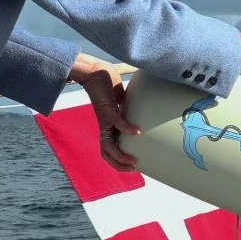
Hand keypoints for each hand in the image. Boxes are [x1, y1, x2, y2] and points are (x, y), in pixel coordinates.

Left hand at [69, 54, 140, 171]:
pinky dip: (128, 129)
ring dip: (120, 157)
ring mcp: (105, 119)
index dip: (118, 157)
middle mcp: (105, 125)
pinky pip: (118, 124)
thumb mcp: (122, 95)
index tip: (132, 162)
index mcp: (108, 123)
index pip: (109, 146)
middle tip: (133, 169)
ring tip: (134, 162)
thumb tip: (146, 93)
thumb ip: (131, 99)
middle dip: (118, 165)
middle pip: (106, 152)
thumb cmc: (107, 81)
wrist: (94, 71)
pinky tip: (138, 132)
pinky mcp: (108, 110)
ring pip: (109, 146)